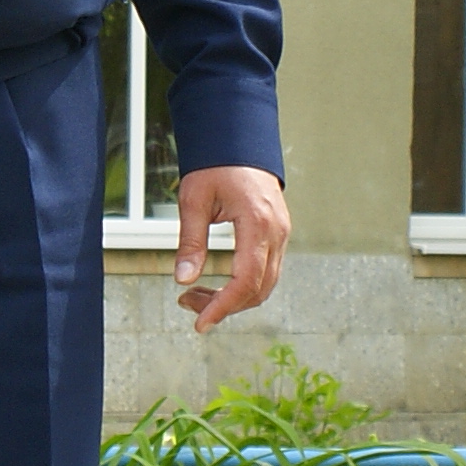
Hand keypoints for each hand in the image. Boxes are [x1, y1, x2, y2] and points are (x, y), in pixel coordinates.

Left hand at [174, 166, 289, 331]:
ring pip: (264, 285)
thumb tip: (183, 279)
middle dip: (223, 306)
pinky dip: (243, 286)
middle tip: (187, 305)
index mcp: (257, 223)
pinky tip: (217, 284)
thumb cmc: (216, 165)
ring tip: (195, 294)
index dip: (223, 306)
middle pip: (258, 289)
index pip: (245, 280)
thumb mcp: (194, 200)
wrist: (241, 141)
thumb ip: (190, 241)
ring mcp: (281, 234)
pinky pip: (266, 272)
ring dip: (233, 298)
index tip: (200, 323)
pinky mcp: (278, 235)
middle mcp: (277, 232)